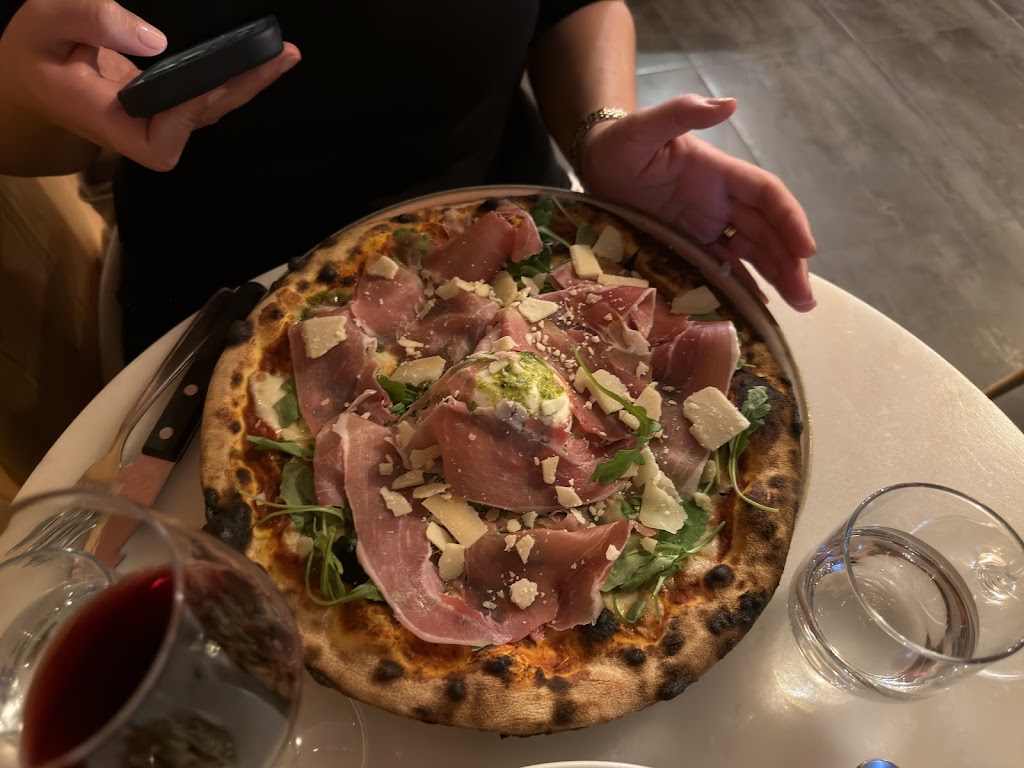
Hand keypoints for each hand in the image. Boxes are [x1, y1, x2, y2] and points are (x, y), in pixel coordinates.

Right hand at [0, 0, 300, 171]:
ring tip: (282, 52)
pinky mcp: (166, 99)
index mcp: (109, 121)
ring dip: (248, 81)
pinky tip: (257, 51)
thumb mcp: (45, 22)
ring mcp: (157, 114)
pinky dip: (233, 72)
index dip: (187, 116)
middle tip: (281, 54)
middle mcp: (141, 126)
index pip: (161, 142)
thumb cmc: (32, 52)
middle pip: (203, 121)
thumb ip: (92, 21)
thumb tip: (155, 39)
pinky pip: (206, 91)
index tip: (206, 81)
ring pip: (212, 108)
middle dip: (243, 88)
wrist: (28, 76)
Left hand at [580, 94, 816, 310]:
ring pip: (752, 252)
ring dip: (778, 277)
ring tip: (800, 307)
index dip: (789, 220)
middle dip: (790, 262)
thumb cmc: (618, 142)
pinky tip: (760, 308)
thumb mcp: (644, 127)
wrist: (594, 162)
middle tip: (806, 299)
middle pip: (767, 231)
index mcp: (718, 172)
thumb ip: (682, 113)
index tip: (806, 249)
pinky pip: (723, 267)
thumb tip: (728, 104)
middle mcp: (719, 200)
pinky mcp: (689, 244)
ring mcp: (706, 224)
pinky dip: (743, 285)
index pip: (766, 195)